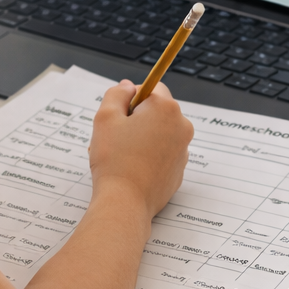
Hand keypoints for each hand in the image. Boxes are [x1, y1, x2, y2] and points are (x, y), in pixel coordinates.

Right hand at [88, 79, 192, 221]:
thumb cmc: (114, 160)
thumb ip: (116, 94)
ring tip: (122, 155)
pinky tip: (133, 168)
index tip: (119, 115)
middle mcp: (181, 126)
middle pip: (157, 111)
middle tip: (117, 136)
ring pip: (160, 133)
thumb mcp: (105, 117)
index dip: (132, 98)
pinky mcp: (179, 170)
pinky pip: (163, 154)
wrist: (125, 202)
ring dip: (143, 137)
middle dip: (137, 118)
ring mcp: (183, 150)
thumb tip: (127, 87)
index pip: (152, 87)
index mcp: (166, 108)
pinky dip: (149, 156)